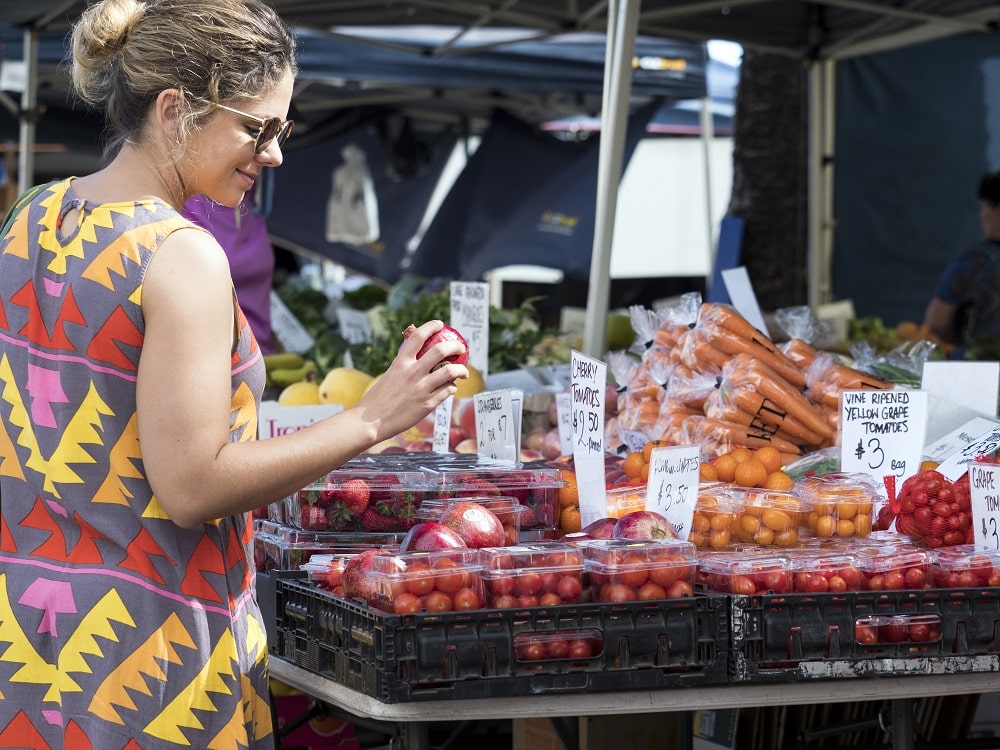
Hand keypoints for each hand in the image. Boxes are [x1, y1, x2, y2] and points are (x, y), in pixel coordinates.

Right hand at [355, 320, 468, 441]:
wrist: (371, 421)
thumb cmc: (378, 398)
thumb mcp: (390, 374)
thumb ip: (404, 364)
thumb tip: (417, 353)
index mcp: (401, 362)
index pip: (418, 336)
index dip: (431, 326)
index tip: (439, 324)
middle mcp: (412, 373)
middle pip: (441, 350)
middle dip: (456, 346)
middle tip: (461, 348)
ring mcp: (421, 389)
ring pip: (451, 371)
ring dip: (461, 370)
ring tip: (463, 372)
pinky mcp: (428, 404)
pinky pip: (448, 391)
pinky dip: (452, 387)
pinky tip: (450, 388)